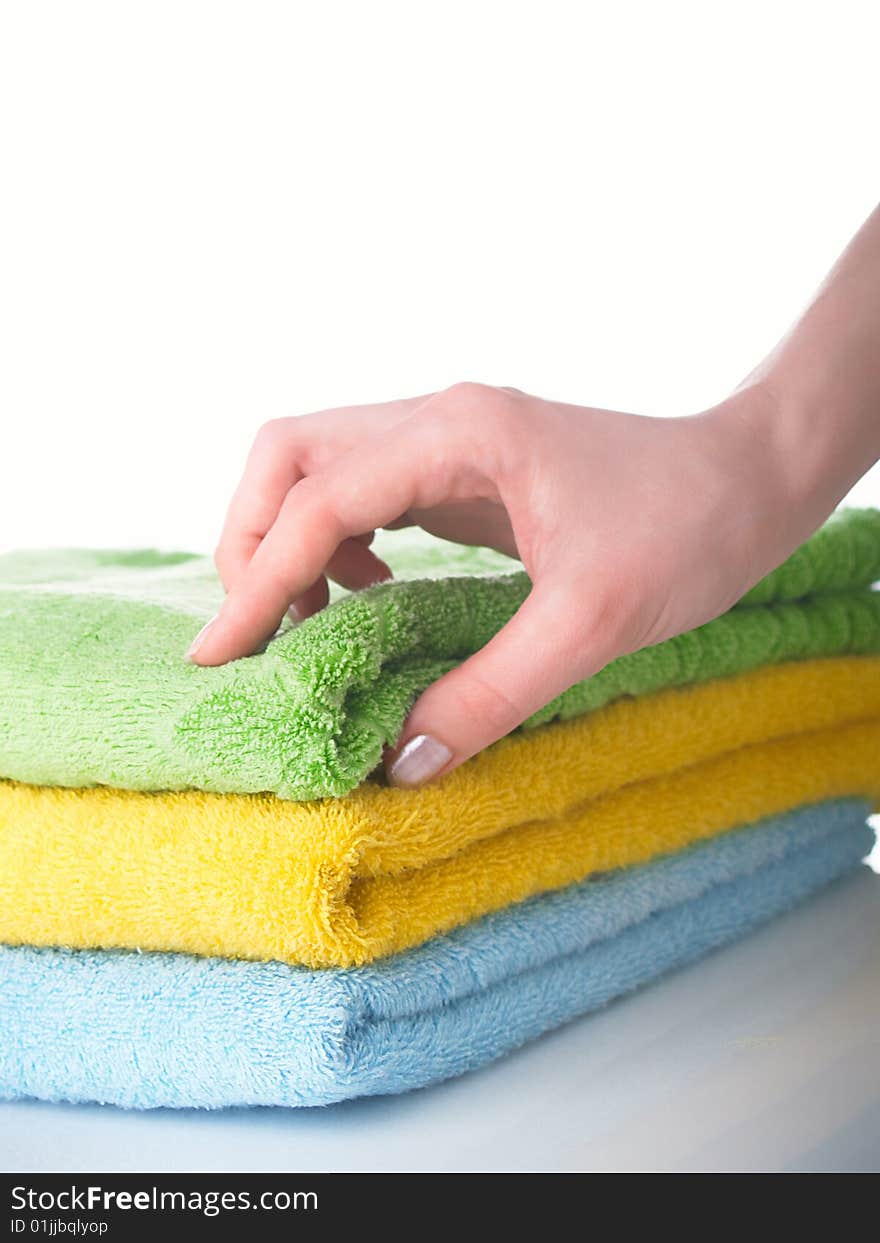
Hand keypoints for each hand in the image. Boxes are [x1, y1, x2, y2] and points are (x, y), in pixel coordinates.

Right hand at [189, 381, 823, 784]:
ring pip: (321, 468)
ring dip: (290, 542)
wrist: (753, 479)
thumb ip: (491, 693)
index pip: (318, 500)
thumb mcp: (592, 624)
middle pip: (291, 455)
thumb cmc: (690, 529)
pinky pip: (368, 493)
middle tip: (258, 631)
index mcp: (461, 434)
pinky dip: (340, 544)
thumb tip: (401, 760)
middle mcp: (440, 420)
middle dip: (252, 540)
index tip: (221, 655)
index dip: (258, 582)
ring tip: (309, 626)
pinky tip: (372, 593)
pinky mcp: (466, 467)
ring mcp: (451, 439)